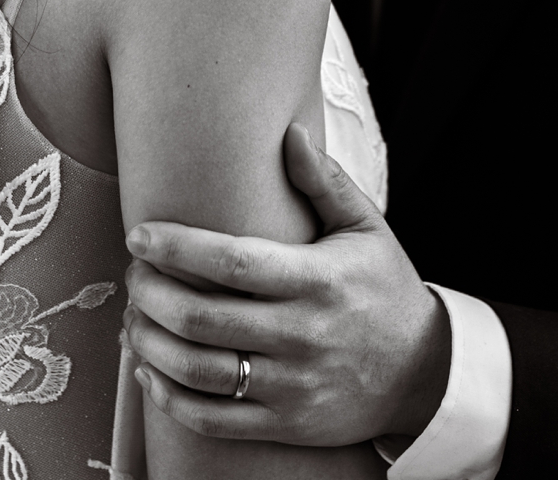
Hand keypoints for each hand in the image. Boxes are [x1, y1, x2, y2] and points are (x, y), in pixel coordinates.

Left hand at [123, 123, 449, 445]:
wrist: (425, 373)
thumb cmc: (384, 290)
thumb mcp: (365, 228)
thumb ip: (323, 181)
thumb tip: (289, 132)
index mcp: (317, 280)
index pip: (233, 262)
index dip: (178, 248)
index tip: (140, 234)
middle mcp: (302, 335)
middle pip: (203, 318)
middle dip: (151, 293)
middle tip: (135, 274)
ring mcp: (292, 385)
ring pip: (198, 371)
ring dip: (150, 343)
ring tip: (133, 318)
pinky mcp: (284, 424)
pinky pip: (212, 419)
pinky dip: (168, 396)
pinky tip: (149, 369)